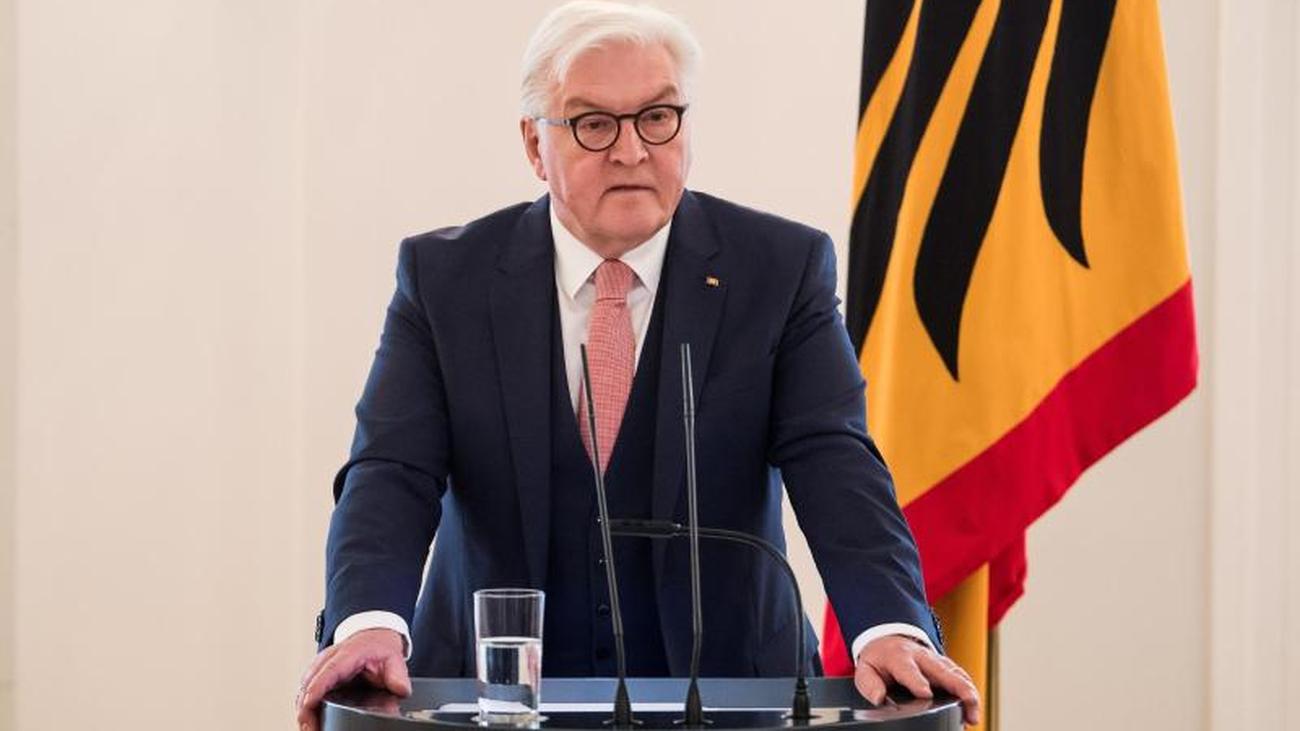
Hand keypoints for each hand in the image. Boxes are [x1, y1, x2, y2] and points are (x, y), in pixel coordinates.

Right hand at [295, 628, 411, 730]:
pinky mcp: (317, 674)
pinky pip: (305, 690)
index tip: (309, 705)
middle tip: (310, 728)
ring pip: (303, 688)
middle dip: (305, 708)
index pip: (327, 672)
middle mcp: (328, 659)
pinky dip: (304, 706)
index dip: (316, 689)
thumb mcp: (394, 659)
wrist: (374, 635)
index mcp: (347, 654)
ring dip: (302, 709)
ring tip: (309, 728)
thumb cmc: (379, 647)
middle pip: (308, 683)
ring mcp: (320, 666)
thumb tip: (401, 689)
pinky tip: (308, 720)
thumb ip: (398, 675)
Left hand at [854, 634, 980, 726]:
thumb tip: (878, 698)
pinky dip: (970, 692)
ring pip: (958, 675)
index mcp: (900, 657)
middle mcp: (922, 657)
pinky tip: (974, 709)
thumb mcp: (866, 668)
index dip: (918, 682)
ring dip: (969, 693)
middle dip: (958, 688)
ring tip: (974, 715)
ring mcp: (937, 661)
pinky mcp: (946, 667)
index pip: (910, 670)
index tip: (926, 694)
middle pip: (944, 671)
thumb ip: (869, 684)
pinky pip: (962, 677)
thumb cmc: (879, 659)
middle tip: (968, 706)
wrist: (889, 639)